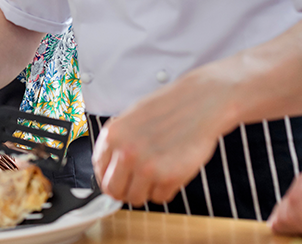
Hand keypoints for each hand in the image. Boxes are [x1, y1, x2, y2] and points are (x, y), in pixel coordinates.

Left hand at [92, 74, 228, 205]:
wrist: (202, 102)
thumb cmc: (170, 107)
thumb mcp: (133, 117)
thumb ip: (119, 142)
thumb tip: (109, 170)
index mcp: (113, 135)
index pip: (99, 170)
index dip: (109, 178)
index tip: (117, 180)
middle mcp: (126, 152)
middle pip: (114, 191)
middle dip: (125, 190)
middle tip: (137, 184)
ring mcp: (147, 166)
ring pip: (136, 198)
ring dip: (146, 191)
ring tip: (158, 174)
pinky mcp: (169, 177)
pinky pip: (160, 198)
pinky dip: (166, 189)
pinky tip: (173, 170)